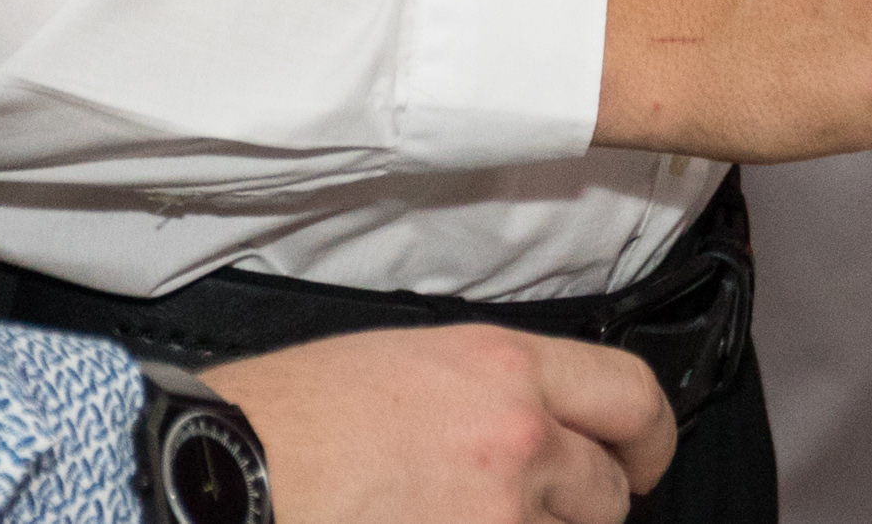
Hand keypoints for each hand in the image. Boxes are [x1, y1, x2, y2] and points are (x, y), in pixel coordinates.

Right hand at [209, 328, 674, 523]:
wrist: (223, 475)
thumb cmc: (289, 418)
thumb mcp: (407, 364)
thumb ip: (491, 393)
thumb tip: (534, 433)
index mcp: (504, 370)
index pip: (632, 396)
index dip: (648, 438)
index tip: (640, 461)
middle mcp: (518, 443)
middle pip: (608, 493)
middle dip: (579, 508)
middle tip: (529, 509)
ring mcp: (498, 522)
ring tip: (458, 517)